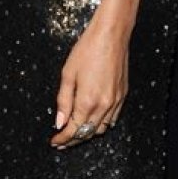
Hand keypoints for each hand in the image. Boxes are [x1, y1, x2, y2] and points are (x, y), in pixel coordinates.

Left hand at [50, 19, 129, 148]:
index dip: (63, 139)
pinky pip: (112, 119)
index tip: (55, 142)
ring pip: (101, 129)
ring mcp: (115, 102)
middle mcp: (104, 106)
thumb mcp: (68, 73)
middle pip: (87, 133)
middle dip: (73, 139)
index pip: (73, 129)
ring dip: (87, 134)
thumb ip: (63, 100)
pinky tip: (93, 120)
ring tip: (75, 132)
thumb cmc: (87, 50)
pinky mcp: (122, 96)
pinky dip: (101, 125)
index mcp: (87, 101)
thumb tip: (59, 122)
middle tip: (62, 141)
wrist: (111, 36)